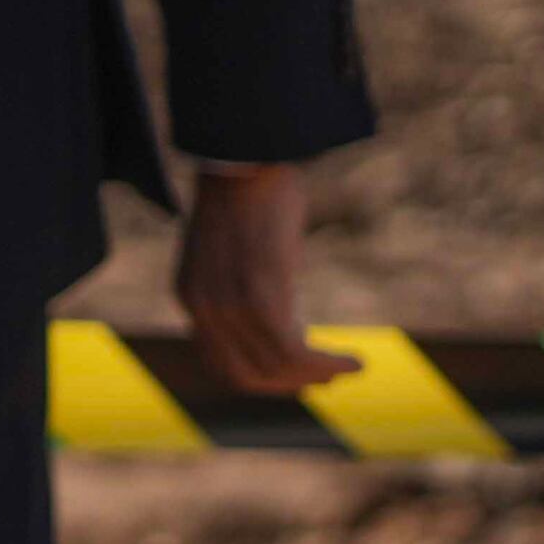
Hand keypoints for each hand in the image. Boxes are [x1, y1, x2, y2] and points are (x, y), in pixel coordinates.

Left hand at [179, 160, 355, 395]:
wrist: (246, 157)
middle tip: (326, 380)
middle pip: (244, 377)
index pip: (219, 364)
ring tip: (348, 369)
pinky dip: (326, 364)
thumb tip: (273, 314)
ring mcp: (227, 303)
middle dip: (288, 386)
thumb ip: (237, 283)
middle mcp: (200, 307)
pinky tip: (353, 361)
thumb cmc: (248, 194)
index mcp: (190, 295)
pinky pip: (293, 351)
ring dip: (316, 377)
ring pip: (274, 368)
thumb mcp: (230, 248)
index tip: (296, 378)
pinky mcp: (261, 294)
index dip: (261, 381)